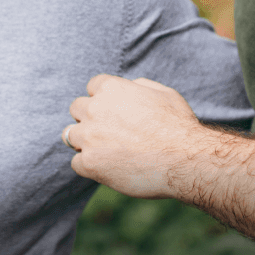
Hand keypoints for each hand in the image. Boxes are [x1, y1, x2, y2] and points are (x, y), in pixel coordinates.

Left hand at [64, 74, 217, 197]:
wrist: (184, 159)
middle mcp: (95, 108)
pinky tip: (109, 169)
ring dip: (84, 142)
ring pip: (70, 135)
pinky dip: (90, 166)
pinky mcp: (89, 162)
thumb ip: (140, 86)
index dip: (103, 100)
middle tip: (108, 132)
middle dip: (89, 118)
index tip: (113, 112)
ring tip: (105, 152)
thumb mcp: (164, 93)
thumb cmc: (178, 126)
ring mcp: (89, 136)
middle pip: (77, 109)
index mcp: (111, 88)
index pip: (92, 87)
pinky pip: (76, 163)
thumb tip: (130, 86)